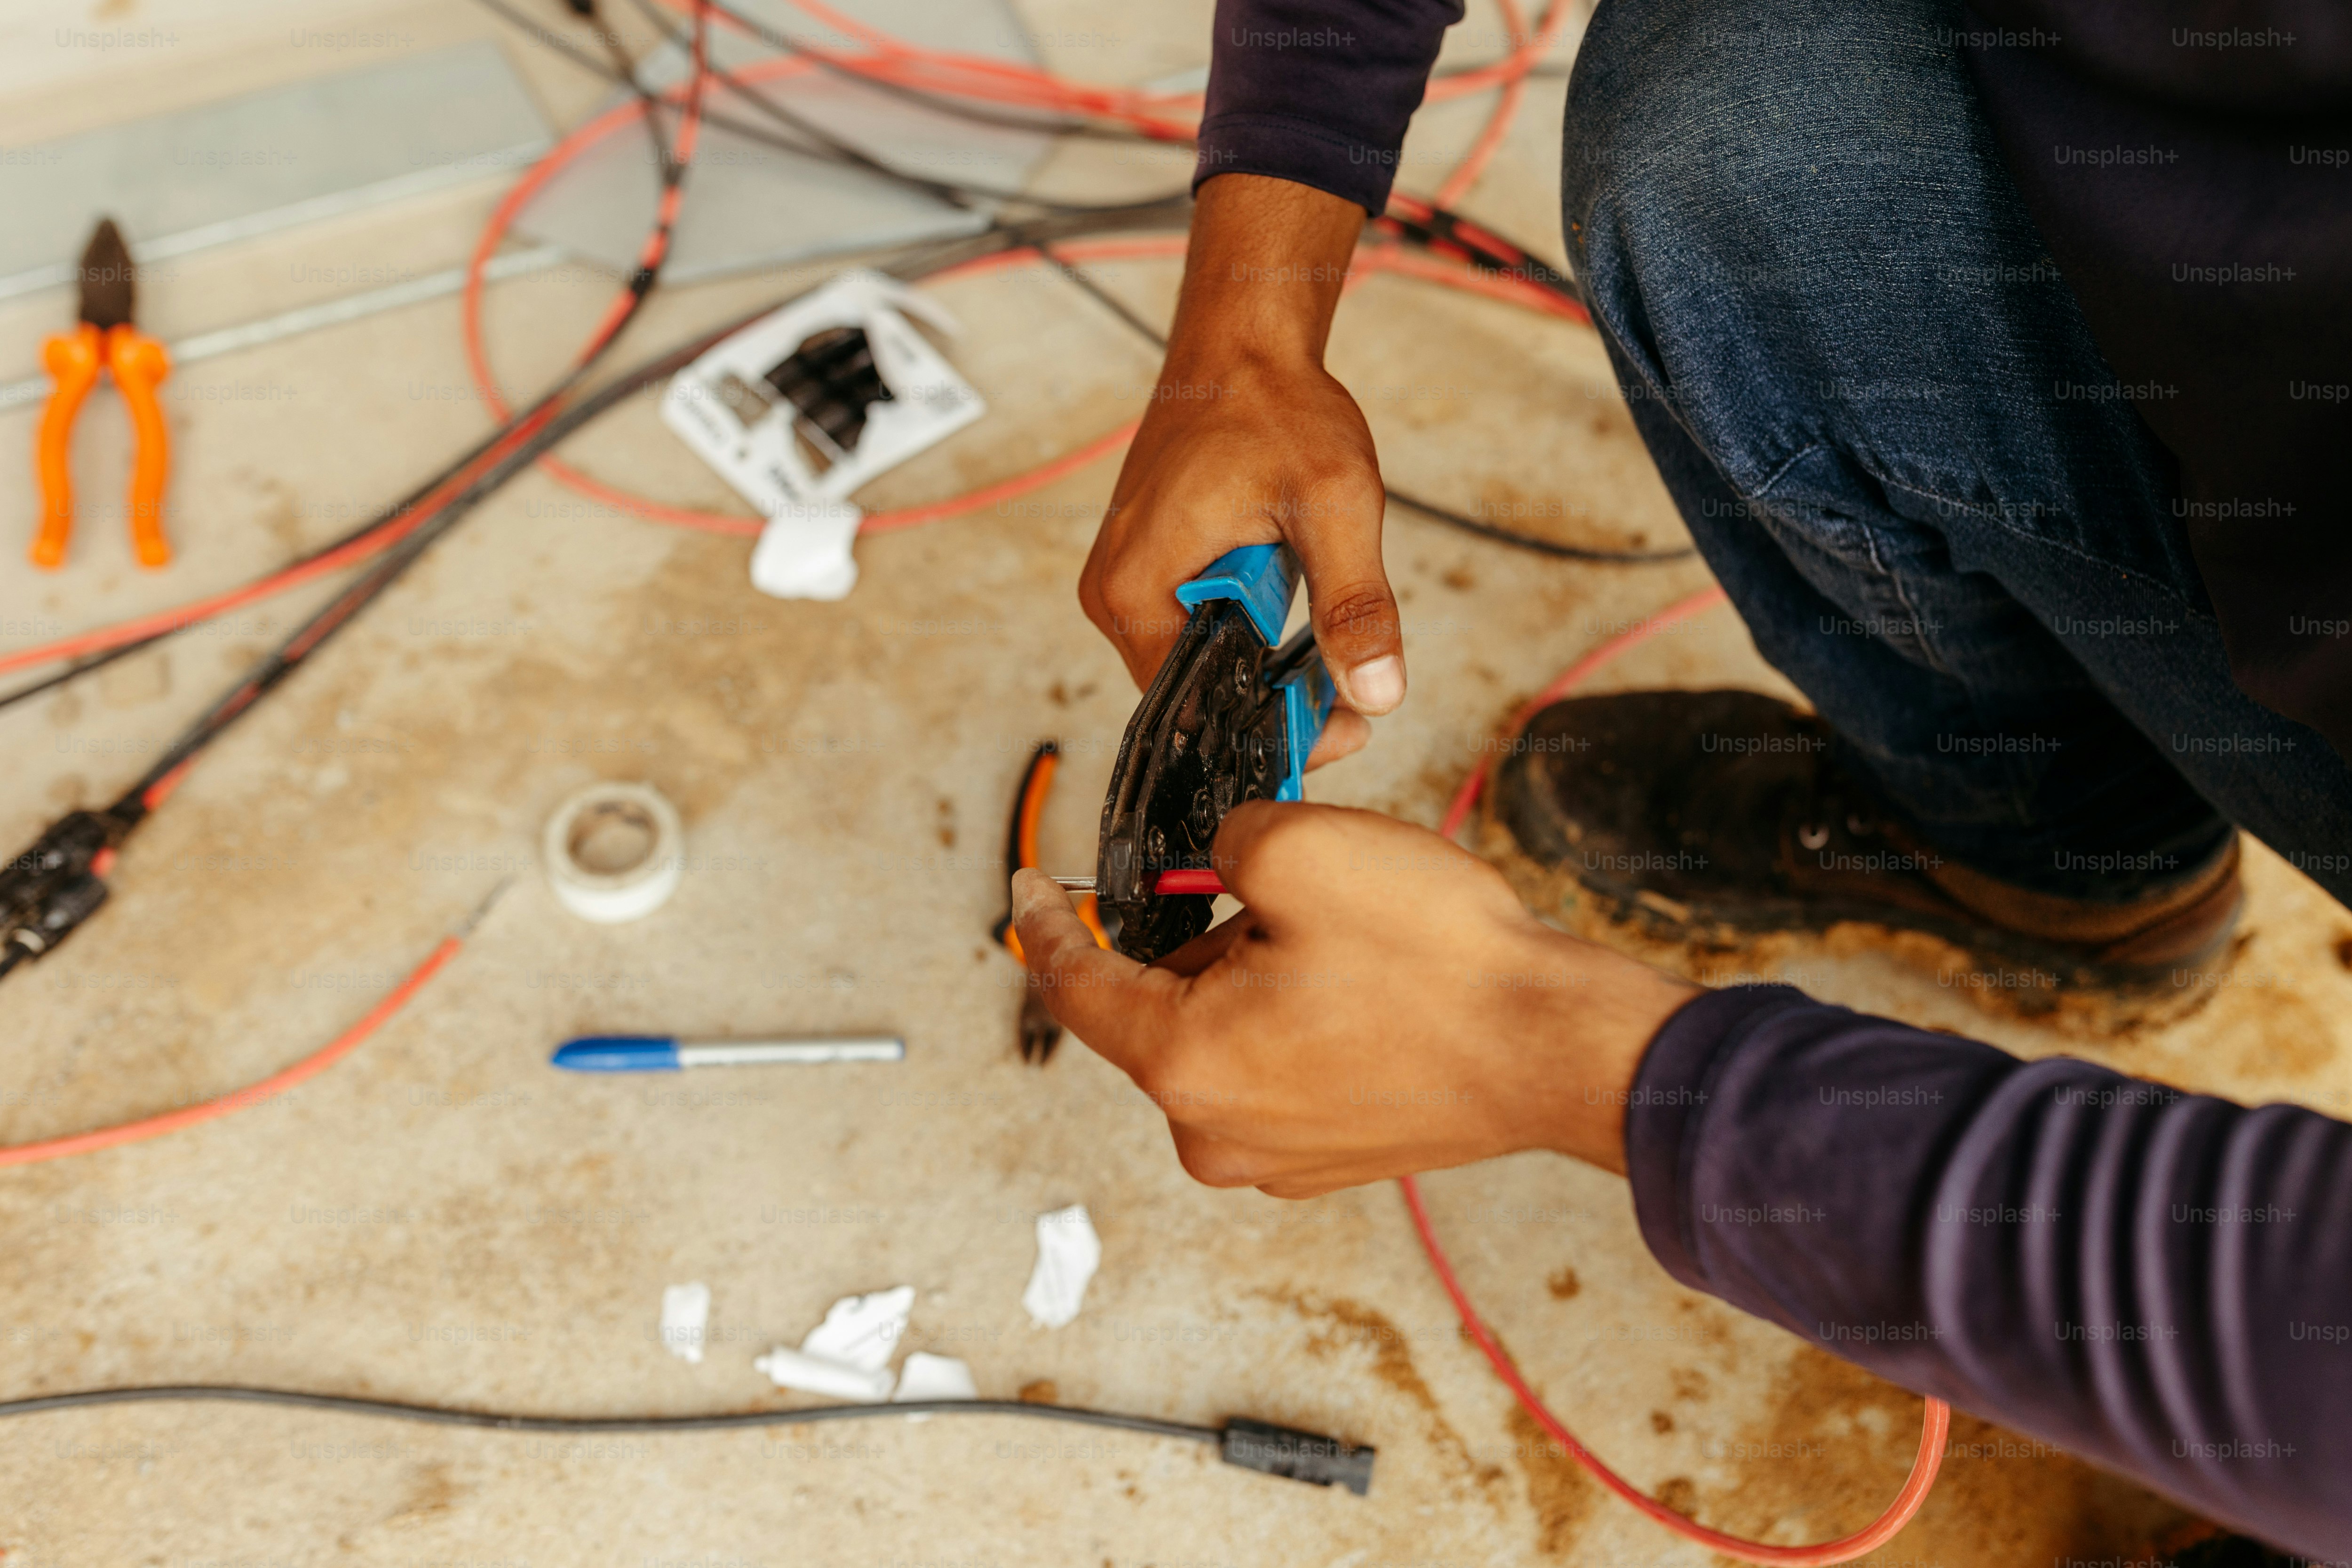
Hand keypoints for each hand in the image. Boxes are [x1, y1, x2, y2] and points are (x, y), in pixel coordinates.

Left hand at [1010, 803, 1698, 1196]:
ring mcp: (1273, 1160)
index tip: (1028, 880)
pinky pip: (1278, 1068)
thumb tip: (1219, 856)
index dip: (1045, 920)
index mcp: (1184, 1065)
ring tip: (1349, 944)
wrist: (1558, 1050)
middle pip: (1163, 1005)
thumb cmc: (1438, 961)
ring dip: (1258, 975)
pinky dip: (1299, 1018)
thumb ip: (1222, 837)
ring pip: (1225, 1033)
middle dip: (1206, 934)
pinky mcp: (1328, 1160)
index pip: (1075, 984)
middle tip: (1287, 890)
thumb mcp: (1301, 847)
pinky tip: (1369, 989)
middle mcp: (1213, 1135)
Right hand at [1080, 176, 1406, 769]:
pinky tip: (1292, 605)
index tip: (1344, 728)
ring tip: (1326, 638)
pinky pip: (1198, 626)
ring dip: (1265, 662)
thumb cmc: (1276, 407)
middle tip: (1351, 690)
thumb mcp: (1335, 505)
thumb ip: (1355, 605)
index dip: (1272, 729)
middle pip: (1197, 694)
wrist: (1245, 343)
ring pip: (1203, 662)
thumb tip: (1378, 693)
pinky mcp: (1147, 566)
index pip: (1196, 711)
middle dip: (1274, 699)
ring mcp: (1126, 580)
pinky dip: (1249, 629)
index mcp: (1136, 591)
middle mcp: (1113, 595)